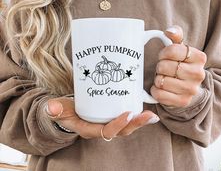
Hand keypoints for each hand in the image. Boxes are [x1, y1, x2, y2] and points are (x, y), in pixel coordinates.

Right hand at [45, 97, 159, 138]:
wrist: (69, 112)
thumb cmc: (65, 112)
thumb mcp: (59, 109)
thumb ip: (55, 108)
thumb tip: (51, 107)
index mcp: (89, 129)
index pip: (105, 132)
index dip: (117, 125)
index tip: (126, 113)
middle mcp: (101, 129)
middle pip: (121, 131)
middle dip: (135, 124)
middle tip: (148, 116)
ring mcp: (108, 123)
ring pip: (127, 126)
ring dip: (140, 121)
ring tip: (151, 114)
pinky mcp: (112, 117)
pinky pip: (126, 119)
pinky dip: (136, 115)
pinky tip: (145, 108)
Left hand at [150, 25, 206, 107]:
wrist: (187, 86)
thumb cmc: (180, 64)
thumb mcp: (180, 48)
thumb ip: (175, 35)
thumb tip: (169, 31)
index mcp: (199, 58)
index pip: (172, 50)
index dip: (163, 53)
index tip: (164, 56)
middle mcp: (198, 74)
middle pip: (164, 66)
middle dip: (159, 66)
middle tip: (163, 68)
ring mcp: (191, 90)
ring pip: (161, 81)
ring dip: (158, 78)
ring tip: (164, 77)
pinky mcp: (182, 101)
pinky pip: (159, 94)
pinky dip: (155, 90)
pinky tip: (161, 87)